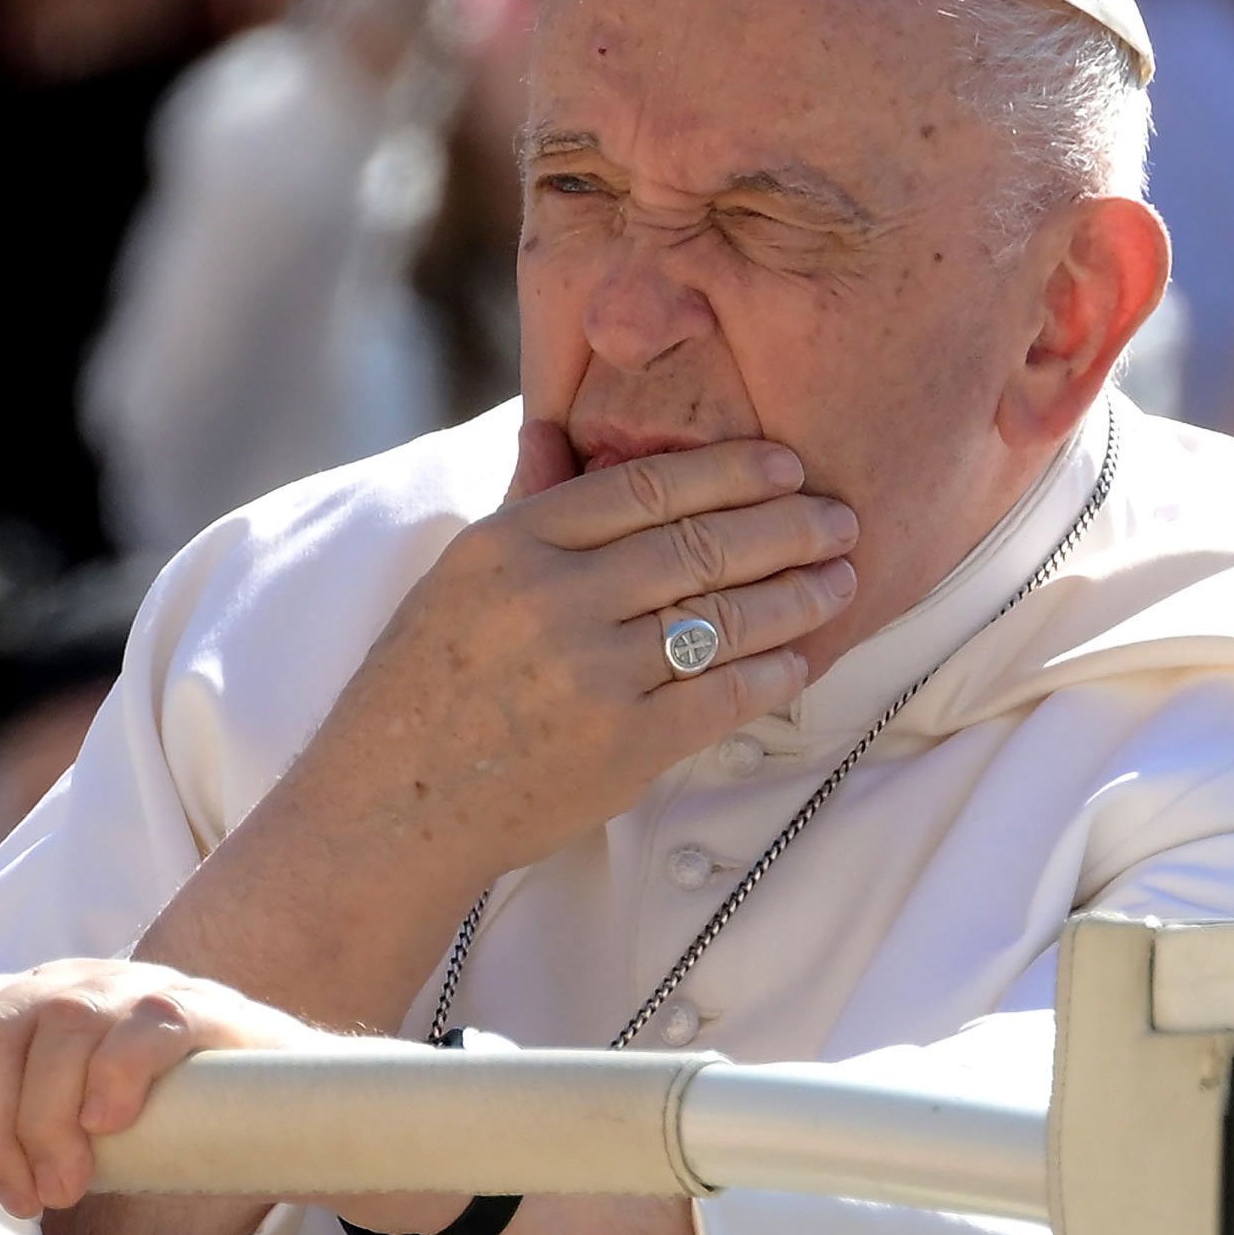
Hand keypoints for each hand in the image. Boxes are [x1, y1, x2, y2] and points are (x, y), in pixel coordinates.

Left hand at [0, 959, 334, 1217]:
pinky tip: (110, 1125)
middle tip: (21, 1195)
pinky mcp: (200, 1010)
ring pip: (59, 1033)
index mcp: (27, 1002)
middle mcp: (72, 983)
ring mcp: (135, 988)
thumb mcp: (66, 1114)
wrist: (275, 1106)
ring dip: (46, 1123)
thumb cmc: (153, 1122)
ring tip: (68, 1185)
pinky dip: (114, 1078)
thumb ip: (6, 1119)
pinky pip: (143, 1028)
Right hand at [290, 421, 856, 888]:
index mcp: (511, 545)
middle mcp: (553, 599)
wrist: (394, 805)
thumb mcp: (457, 576)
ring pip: (723, 616)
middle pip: (700, 544)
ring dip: (796, 597)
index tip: (784, 466)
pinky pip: (722, 696)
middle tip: (839, 518)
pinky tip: (799, 659)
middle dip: (787, 527)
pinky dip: (771, 674)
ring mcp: (591, 674)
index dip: (728, 472)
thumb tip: (558, 429)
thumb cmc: (423, 686)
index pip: (645, 487)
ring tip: (838, 581)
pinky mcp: (622, 745)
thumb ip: (524, 504)